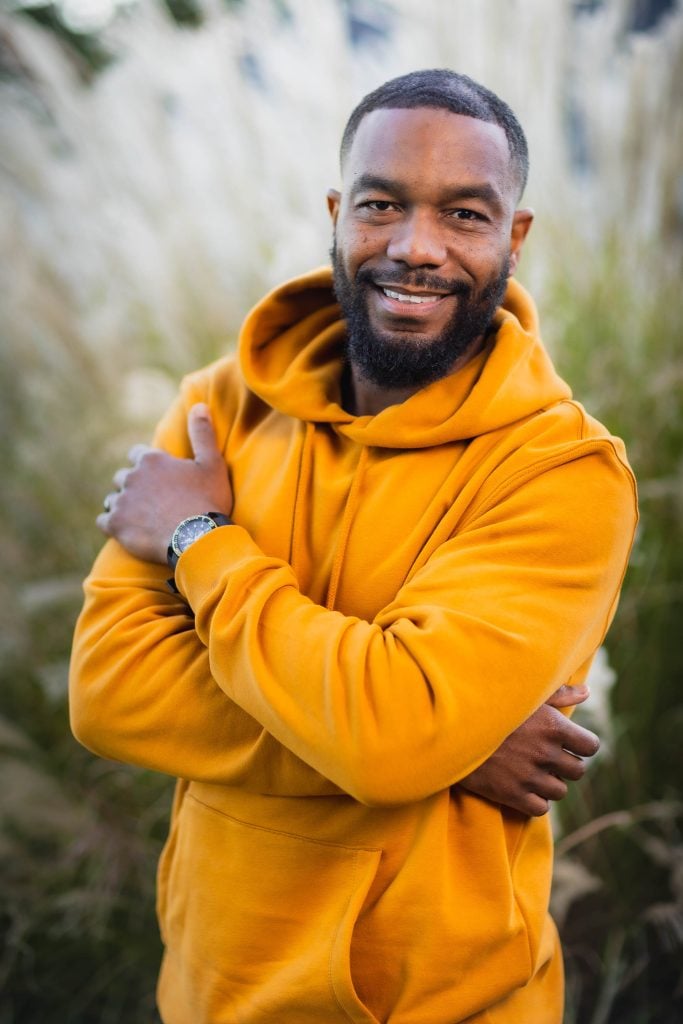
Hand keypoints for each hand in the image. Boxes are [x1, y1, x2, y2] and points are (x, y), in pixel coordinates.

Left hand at [98, 403, 232, 563]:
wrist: (198, 539)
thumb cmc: (208, 501)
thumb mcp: (212, 464)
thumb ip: (202, 433)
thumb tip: (199, 405)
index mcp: (151, 460)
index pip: (137, 455)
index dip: (147, 467)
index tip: (159, 480)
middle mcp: (131, 476)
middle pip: (123, 477)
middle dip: (133, 486)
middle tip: (152, 502)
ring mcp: (121, 501)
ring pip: (113, 499)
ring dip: (123, 506)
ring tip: (141, 519)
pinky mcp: (115, 524)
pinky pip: (103, 521)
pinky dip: (112, 525)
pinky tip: (127, 531)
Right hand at [458, 684, 599, 815]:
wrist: (452, 728)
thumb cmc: (491, 705)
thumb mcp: (526, 695)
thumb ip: (560, 694)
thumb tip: (587, 691)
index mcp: (553, 727)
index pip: (591, 747)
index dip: (582, 745)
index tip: (569, 743)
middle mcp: (546, 754)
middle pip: (578, 770)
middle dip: (565, 763)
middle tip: (546, 755)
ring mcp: (529, 777)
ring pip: (560, 790)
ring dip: (550, 782)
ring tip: (532, 769)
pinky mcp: (512, 795)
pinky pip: (541, 808)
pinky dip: (535, 800)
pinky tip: (523, 786)